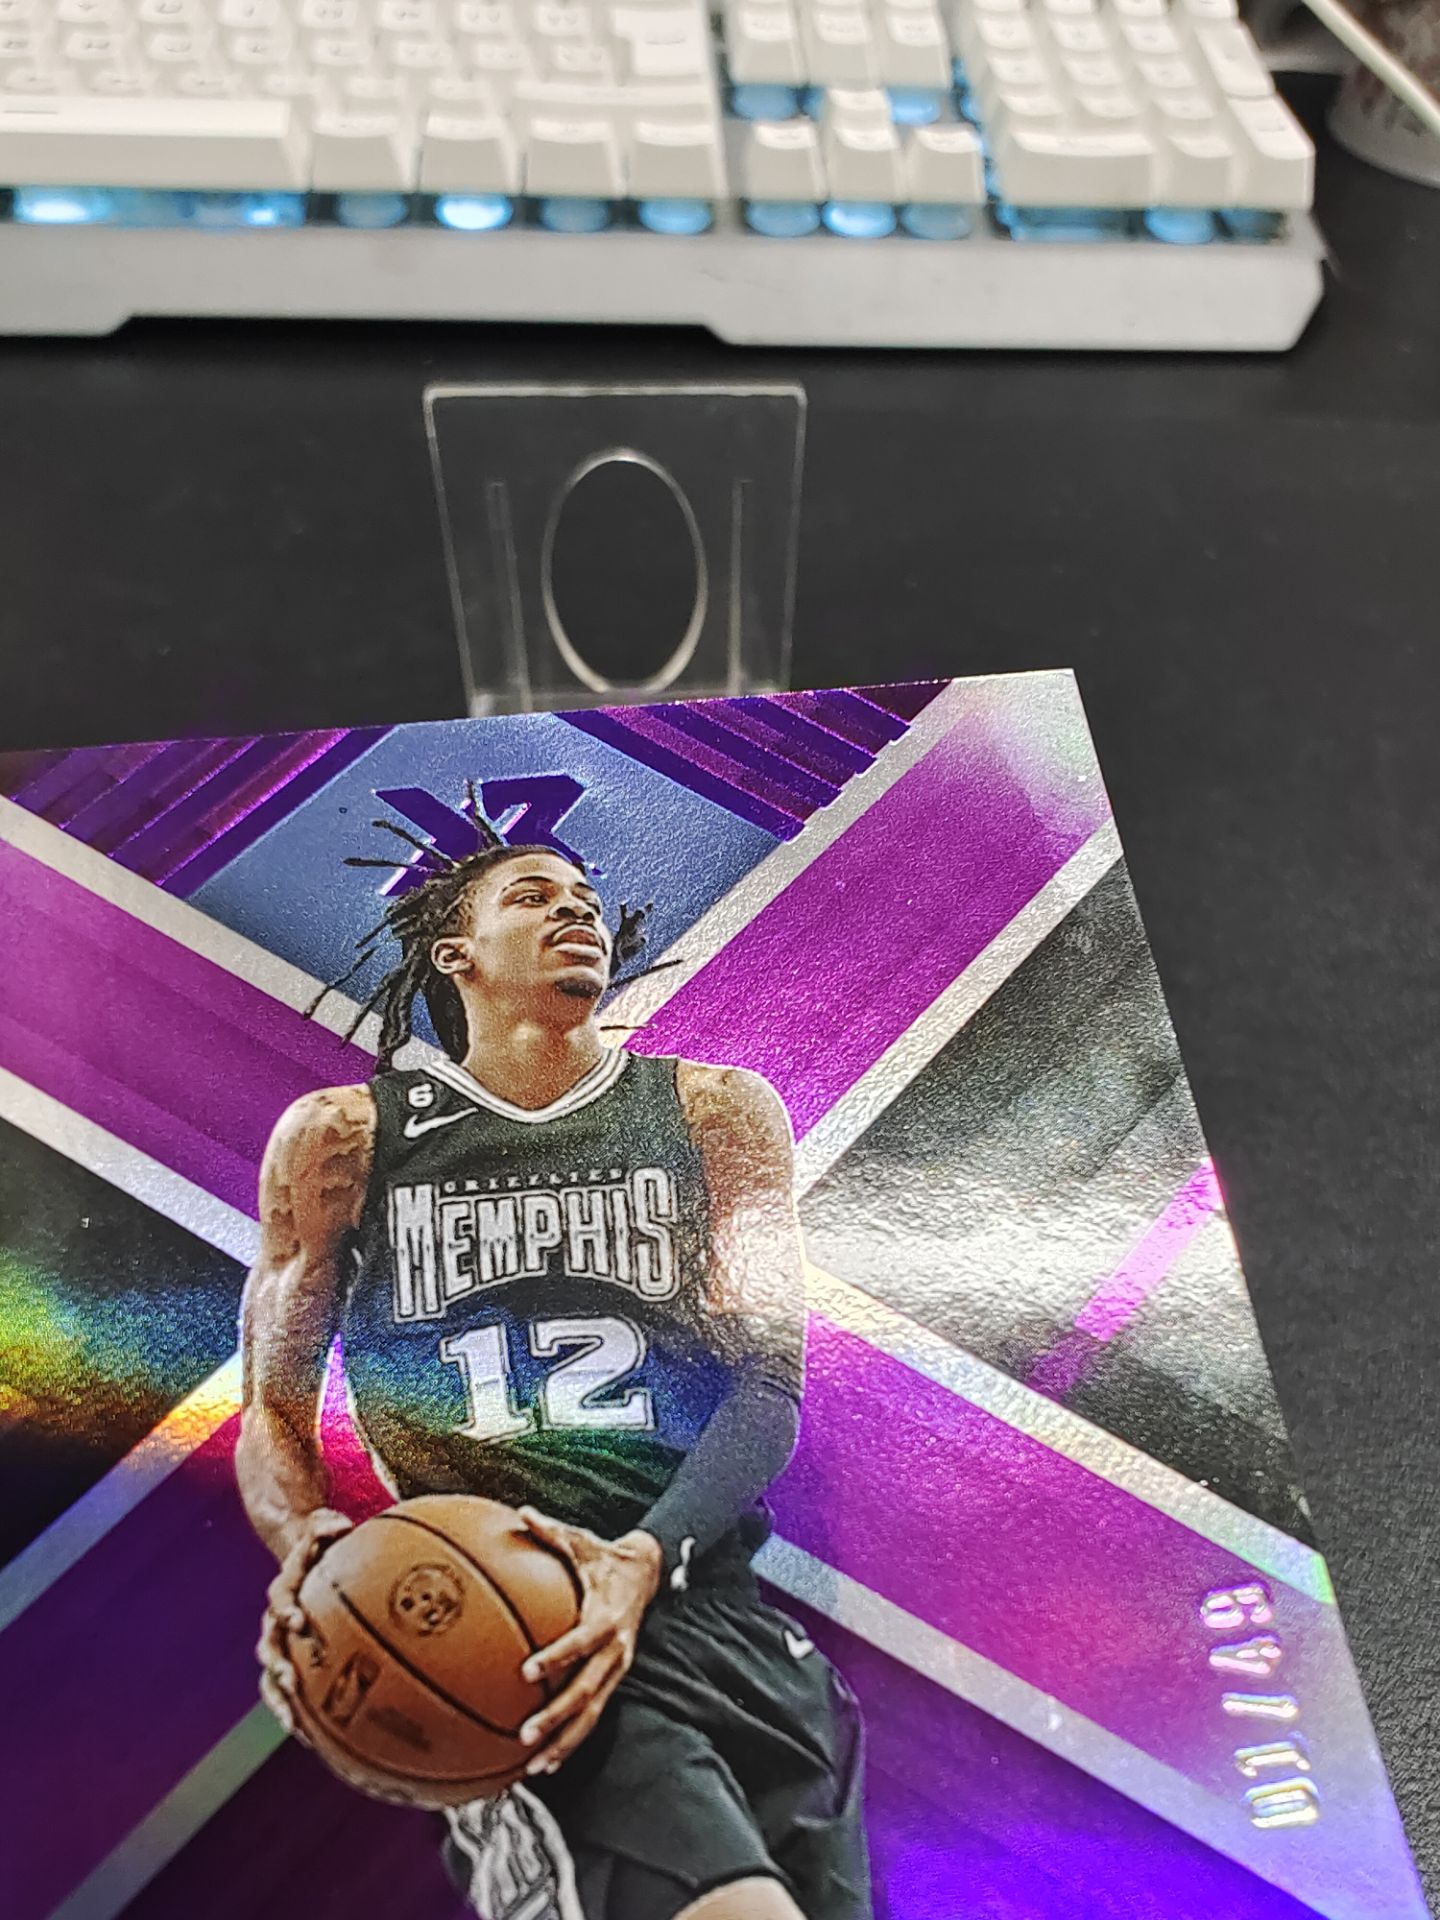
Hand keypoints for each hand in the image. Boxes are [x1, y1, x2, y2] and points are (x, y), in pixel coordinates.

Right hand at [255, 1507, 353, 1738]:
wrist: (300, 1558)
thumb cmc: (320, 1545)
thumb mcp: (322, 1529)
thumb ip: (327, 1526)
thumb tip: (338, 1523)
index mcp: (284, 1588)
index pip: (281, 1598)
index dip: (287, 1610)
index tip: (297, 1622)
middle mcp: (275, 1620)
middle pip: (269, 1645)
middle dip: (277, 1665)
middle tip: (290, 1681)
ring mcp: (279, 1644)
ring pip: (270, 1677)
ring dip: (280, 1700)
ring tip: (294, 1726)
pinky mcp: (288, 1661)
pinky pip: (287, 1692)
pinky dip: (297, 1713)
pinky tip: (314, 1740)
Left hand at [516, 1507, 662, 1776]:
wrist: (647, 1572)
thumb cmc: (604, 1556)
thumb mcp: (582, 1542)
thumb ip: (551, 1532)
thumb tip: (521, 1512)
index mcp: (606, 1616)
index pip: (581, 1641)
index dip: (558, 1657)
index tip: (527, 1672)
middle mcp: (616, 1649)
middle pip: (588, 1690)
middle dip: (558, 1717)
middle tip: (525, 1735)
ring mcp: (617, 1669)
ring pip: (593, 1714)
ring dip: (565, 1742)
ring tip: (534, 1766)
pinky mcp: (614, 1680)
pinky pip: (593, 1715)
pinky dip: (572, 1740)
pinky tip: (546, 1763)